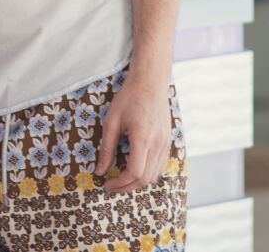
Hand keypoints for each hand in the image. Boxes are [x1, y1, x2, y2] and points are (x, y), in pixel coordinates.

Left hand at [99, 68, 173, 191]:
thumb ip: (106, 148)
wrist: (151, 82)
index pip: (134, 172)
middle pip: (145, 179)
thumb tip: (100, 171)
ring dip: (138, 182)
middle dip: (127, 187)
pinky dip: (148, 173)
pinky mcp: (168, 142)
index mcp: (143, 138)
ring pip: (155, 175)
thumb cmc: (129, 98)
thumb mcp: (111, 121)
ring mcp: (166, 144)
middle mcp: (158, 144)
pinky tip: (134, 169)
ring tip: (121, 179)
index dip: (120, 183)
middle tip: (111, 186)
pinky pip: (160, 166)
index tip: (106, 184)